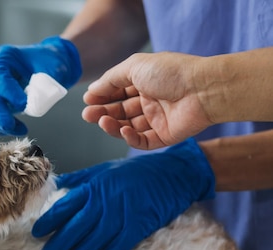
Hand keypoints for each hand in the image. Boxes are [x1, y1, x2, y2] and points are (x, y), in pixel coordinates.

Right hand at [0, 36, 81, 135]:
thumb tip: (35, 103)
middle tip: (9, 124)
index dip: (8, 92)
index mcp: (3, 57)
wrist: (48, 68)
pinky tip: (16, 129)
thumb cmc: (49, 64)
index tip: (23, 104)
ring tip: (19, 129)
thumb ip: (45, 83)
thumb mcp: (53, 67)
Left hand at [32, 138, 215, 249]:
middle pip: (76, 226)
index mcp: (93, 186)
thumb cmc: (133, 172)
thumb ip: (79, 180)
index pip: (64, 206)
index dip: (48, 221)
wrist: (171, 173)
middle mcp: (104, 201)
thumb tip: (55, 186)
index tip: (35, 233)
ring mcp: (122, 214)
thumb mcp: (103, 170)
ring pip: (94, 239)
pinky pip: (120, 245)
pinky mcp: (139, 225)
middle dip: (58, 243)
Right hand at [82, 52, 212, 149]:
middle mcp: (151, 100)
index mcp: (145, 82)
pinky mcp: (165, 136)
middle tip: (87, 115)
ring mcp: (158, 119)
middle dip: (103, 113)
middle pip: (120, 111)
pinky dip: (130, 138)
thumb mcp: (134, 67)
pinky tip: (123, 130)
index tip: (88, 100)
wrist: (204, 89)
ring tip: (102, 122)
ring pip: (128, 127)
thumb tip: (92, 91)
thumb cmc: (172, 73)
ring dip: (113, 125)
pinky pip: (142, 141)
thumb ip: (111, 79)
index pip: (118, 92)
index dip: (102, 96)